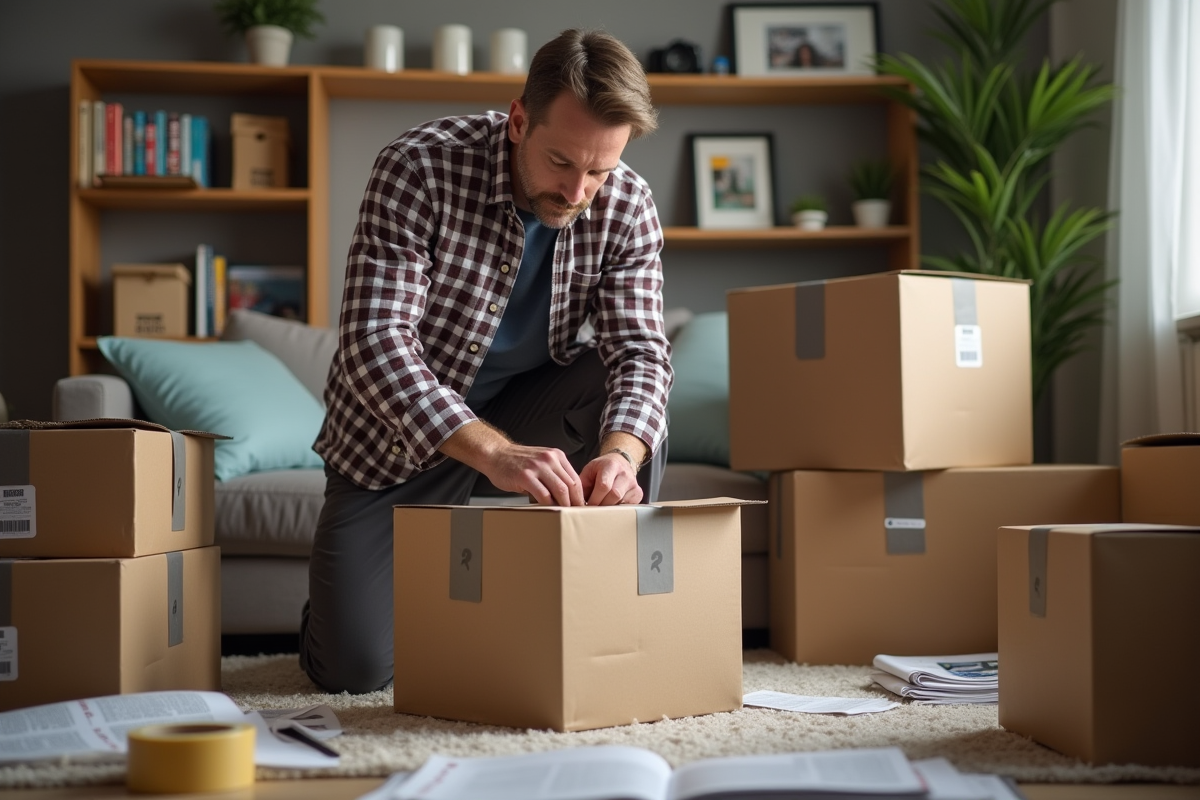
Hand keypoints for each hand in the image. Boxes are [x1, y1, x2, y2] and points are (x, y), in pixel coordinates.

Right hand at [440, 421, 584, 505]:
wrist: (496, 454)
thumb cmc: (517, 462)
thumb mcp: (541, 461)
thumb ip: (554, 473)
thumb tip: (568, 495)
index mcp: (556, 456)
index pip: (575, 478)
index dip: (580, 495)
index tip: (580, 506)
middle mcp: (549, 459)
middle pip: (571, 485)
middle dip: (575, 502)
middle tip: (575, 514)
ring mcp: (537, 467)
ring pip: (560, 490)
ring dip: (564, 505)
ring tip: (564, 514)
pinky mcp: (525, 476)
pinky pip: (543, 494)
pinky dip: (548, 505)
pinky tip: (548, 509)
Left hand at [579, 451, 642, 505]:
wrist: (618, 462)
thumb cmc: (601, 469)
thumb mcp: (589, 471)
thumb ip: (582, 485)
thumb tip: (576, 502)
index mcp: (610, 465)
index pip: (604, 485)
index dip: (594, 498)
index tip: (586, 506)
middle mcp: (625, 473)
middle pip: (615, 495)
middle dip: (601, 505)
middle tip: (593, 510)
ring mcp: (634, 483)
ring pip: (622, 502)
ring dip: (610, 509)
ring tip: (601, 508)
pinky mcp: (638, 492)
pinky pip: (629, 506)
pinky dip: (619, 509)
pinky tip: (612, 506)